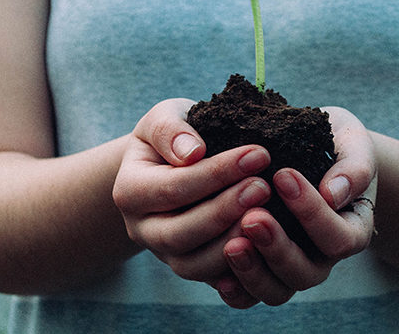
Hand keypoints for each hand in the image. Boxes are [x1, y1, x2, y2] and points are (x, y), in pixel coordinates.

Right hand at [112, 98, 271, 282]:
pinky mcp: (190, 266)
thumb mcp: (163, 117)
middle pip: (180, 233)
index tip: (258, 154)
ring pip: (194, 265)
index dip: (217, 173)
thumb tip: (192, 152)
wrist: (170, 163)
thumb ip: (170, 130)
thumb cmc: (172, 136)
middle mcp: (142, 229)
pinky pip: (212, 281)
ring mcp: (164, 254)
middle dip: (225, 211)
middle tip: (264, 187)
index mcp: (130, 190)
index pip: (173, 188)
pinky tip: (266, 247)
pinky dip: (238, 270)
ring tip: (268, 215)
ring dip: (233, 242)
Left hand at [217, 106, 376, 308]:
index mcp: (351, 229)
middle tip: (252, 216)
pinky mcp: (263, 269)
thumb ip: (354, 168)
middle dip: (277, 247)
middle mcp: (323, 257)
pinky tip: (219, 275)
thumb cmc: (336, 143)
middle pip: (305, 273)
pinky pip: (250, 295)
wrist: (312, 147)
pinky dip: (236, 290)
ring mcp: (291, 267)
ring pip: (276, 290)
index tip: (283, 175)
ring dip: (253, 271)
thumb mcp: (353, 144)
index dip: (312, 213)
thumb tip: (333, 194)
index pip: (338, 238)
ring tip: (231, 245)